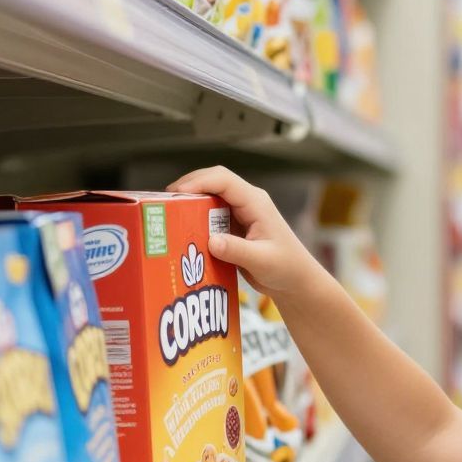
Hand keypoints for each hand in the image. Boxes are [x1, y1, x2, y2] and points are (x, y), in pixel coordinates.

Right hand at [170, 166, 320, 301]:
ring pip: (209, 197)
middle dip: (188, 188)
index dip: (198, 182)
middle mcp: (247, 202)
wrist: (296, 281)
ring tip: (169, 214)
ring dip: (190, 203)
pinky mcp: (233, 226)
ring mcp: (240, 213)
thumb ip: (237, 251)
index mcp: (256, 203)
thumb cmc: (287, 268)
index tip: (176, 194)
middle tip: (165, 203)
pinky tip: (183, 230)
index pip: (224, 180)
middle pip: (212, 182)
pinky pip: (209, 215)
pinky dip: (195, 219)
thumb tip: (211, 241)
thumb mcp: (263, 261)